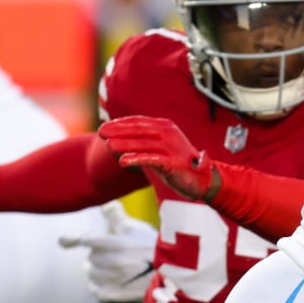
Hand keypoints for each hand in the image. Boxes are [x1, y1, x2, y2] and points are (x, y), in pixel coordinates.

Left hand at [59, 202, 158, 302]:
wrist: (173, 274)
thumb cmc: (154, 247)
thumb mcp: (137, 228)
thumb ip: (116, 216)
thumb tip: (104, 204)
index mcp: (117, 243)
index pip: (87, 239)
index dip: (81, 239)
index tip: (67, 240)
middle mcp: (115, 262)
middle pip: (90, 257)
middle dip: (97, 253)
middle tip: (109, 253)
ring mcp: (116, 280)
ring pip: (91, 274)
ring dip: (96, 269)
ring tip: (108, 267)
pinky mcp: (117, 295)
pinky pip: (96, 291)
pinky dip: (98, 286)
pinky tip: (108, 281)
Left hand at [99, 116, 216, 200]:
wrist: (203, 180)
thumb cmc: (178, 165)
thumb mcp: (160, 149)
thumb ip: (143, 143)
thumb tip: (118, 140)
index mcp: (165, 126)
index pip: (138, 122)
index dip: (120, 124)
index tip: (104, 127)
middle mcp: (168, 134)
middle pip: (138, 130)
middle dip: (117, 131)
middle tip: (100, 132)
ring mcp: (172, 148)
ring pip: (142, 144)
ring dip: (123, 144)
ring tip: (107, 145)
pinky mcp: (173, 163)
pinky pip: (151, 159)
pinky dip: (136, 159)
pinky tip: (122, 161)